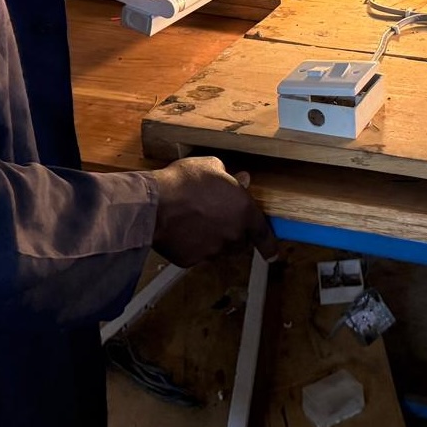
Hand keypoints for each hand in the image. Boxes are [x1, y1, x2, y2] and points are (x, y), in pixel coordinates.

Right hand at [149, 156, 277, 267]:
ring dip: (214, 239)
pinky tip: (182, 230)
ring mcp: (212, 250)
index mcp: (243, 211)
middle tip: (218, 217)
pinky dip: (193, 246)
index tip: (272, 254)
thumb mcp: (211, 166)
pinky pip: (197, 254)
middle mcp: (232, 235)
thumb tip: (241, 179)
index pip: (263, 234)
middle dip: (234, 232)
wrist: (153, 205)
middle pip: (240, 241)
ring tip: (196, 221)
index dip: (269, 245)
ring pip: (219, 249)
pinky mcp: (192, 260)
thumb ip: (231, 177)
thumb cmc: (183, 182)